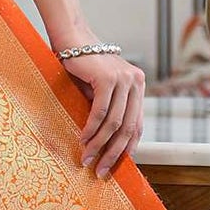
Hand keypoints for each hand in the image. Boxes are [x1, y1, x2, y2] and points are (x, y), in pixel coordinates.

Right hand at [59, 51, 144, 178]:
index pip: (137, 125)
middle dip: (113, 153)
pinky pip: (101, 112)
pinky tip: (82, 140)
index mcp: (138, 86)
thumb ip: (108, 109)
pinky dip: (91, 129)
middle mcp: (136, 82)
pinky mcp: (109, 78)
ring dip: (99, 145)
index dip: (126, 148)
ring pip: (114, 123)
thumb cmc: (81, 66)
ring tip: (87, 158)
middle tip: (101, 171)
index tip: (114, 165)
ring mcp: (124, 79)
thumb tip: (106, 143)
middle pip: (128, 128)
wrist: (71, 38)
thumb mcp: (100, 90)